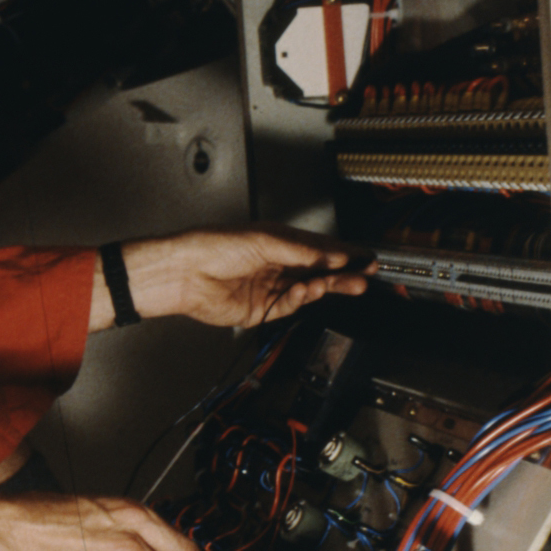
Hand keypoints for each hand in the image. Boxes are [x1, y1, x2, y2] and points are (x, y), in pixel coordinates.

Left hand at [104, 225, 373, 329]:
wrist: (184, 273)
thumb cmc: (215, 246)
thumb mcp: (266, 241)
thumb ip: (303, 252)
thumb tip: (335, 255)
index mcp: (278, 242)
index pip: (319, 249)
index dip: (344, 254)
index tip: (367, 258)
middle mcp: (275, 264)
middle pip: (318, 272)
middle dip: (343, 274)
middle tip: (366, 276)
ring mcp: (269, 288)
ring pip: (307, 290)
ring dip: (327, 287)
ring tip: (349, 284)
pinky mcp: (260, 309)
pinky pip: (289, 306)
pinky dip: (300, 299)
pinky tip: (306, 292)